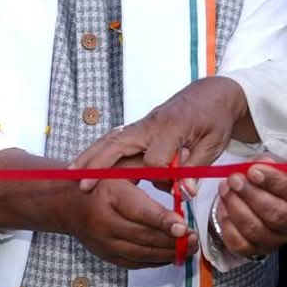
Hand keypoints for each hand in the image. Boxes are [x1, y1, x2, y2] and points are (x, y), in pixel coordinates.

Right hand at [64, 179, 192, 269]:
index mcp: (110, 195)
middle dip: (173, 240)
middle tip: (195, 238)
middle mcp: (105, 222)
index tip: (183, 227)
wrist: (68, 204)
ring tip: (190, 248)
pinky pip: (136, 263)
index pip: (140, 211)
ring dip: (169, 253)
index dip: (163, 220)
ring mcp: (104, 242)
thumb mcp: (123, 166)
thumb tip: (182, 170)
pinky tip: (172, 255)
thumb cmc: (102, 180)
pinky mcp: (107, 255)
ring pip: (142, 253)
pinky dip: (156, 261)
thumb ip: (153, 168)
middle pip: (144, 236)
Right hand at [74, 76, 250, 193]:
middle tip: (84, 185)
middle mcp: (151, 124)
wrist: (211, 95)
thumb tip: (186, 192)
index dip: (162, 177)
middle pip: (119, 144)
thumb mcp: (214, 143)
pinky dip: (96, 150)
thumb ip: (198, 167)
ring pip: (110, 140)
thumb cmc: (214, 118)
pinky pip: (112, 138)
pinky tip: (82, 163)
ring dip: (90, 156)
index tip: (173, 188)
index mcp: (172, 127)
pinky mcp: (138, 128)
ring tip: (72, 174)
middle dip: (101, 165)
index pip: (157, 159)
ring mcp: (141, 125)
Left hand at [212, 162, 286, 259]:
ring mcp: (276, 240)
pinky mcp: (255, 250)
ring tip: (225, 189)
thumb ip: (266, 163)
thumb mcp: (269, 166)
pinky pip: (240, 243)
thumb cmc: (266, 181)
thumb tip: (262, 164)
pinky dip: (228, 224)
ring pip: (256, 229)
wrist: (255, 197)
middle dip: (251, 195)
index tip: (253, 171)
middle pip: (276, 214)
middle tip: (234, 179)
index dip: (274, 181)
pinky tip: (224, 207)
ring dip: (236, 207)